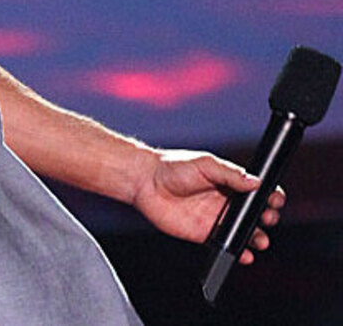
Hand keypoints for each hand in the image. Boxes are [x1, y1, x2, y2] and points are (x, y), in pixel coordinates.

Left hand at [131, 149, 284, 263]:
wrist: (145, 183)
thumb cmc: (173, 167)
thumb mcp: (205, 164)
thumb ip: (231, 174)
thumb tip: (256, 182)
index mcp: (230, 183)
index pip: (259, 192)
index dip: (271, 197)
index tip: (275, 200)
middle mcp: (227, 202)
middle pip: (256, 214)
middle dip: (267, 218)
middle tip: (266, 218)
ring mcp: (217, 219)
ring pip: (244, 233)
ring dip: (257, 238)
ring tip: (258, 240)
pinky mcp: (204, 234)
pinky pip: (226, 246)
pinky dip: (238, 252)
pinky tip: (244, 255)